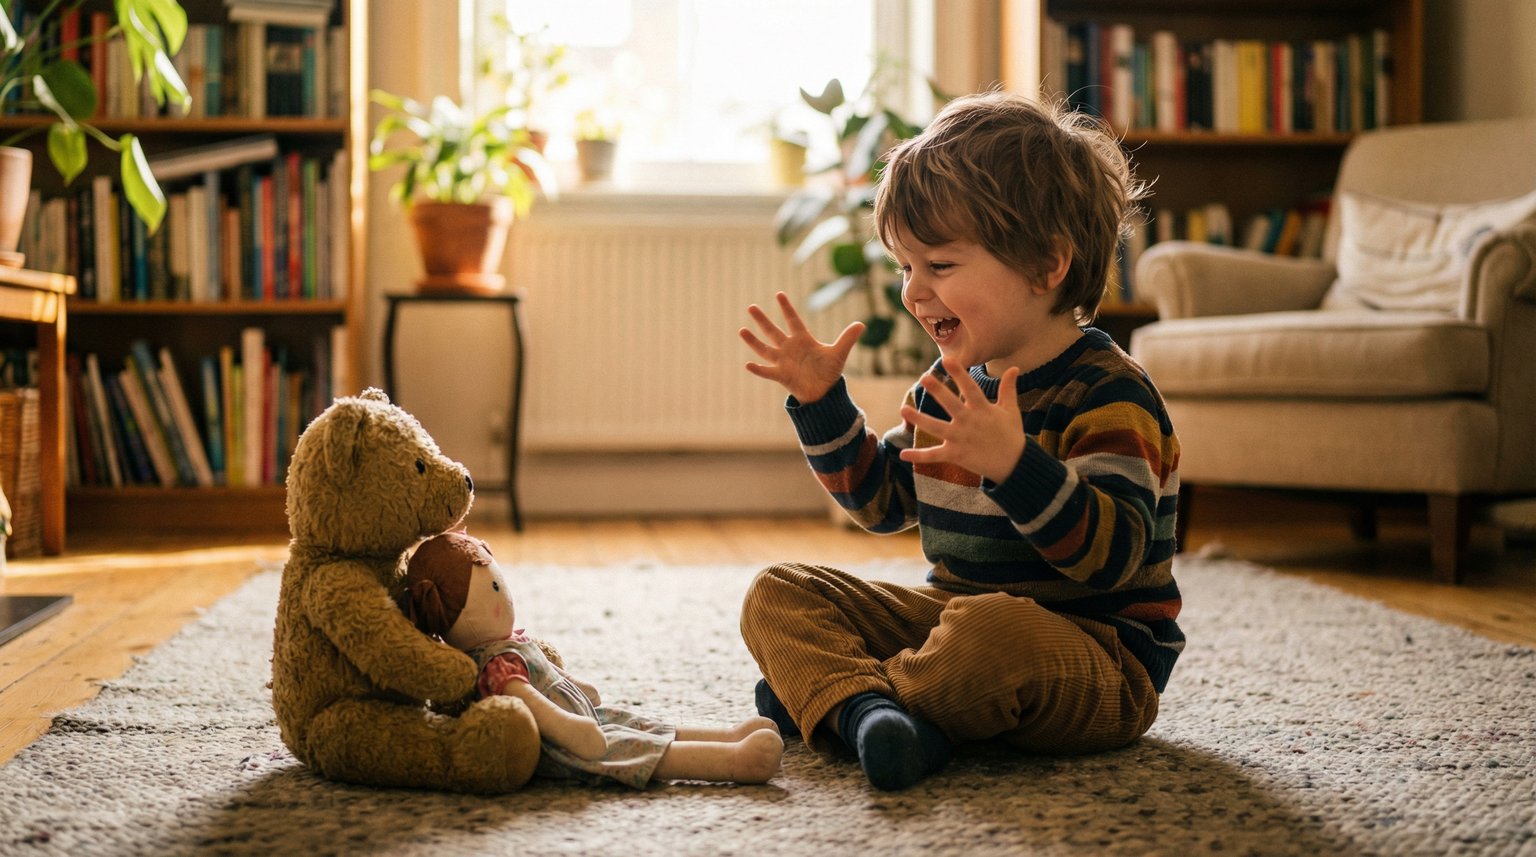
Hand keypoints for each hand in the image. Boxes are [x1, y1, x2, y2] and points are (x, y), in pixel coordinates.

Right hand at [740, 292, 863, 403]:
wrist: (823, 392)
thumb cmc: (829, 371)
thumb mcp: (839, 354)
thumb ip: (847, 338)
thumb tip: (862, 324)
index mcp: (803, 340)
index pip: (793, 320)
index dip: (787, 308)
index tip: (779, 294)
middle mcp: (790, 348)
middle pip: (773, 331)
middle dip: (762, 320)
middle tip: (751, 307)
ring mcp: (783, 362)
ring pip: (765, 349)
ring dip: (753, 341)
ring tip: (741, 330)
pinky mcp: (781, 376)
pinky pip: (767, 372)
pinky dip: (758, 369)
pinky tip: (747, 364)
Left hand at [898, 358, 1024, 483]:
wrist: (1015, 464)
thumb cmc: (1011, 434)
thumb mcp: (1011, 410)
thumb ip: (1008, 389)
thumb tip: (1014, 368)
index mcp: (983, 409)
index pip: (970, 388)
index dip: (959, 374)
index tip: (948, 359)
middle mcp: (970, 423)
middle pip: (951, 405)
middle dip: (938, 391)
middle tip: (924, 378)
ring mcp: (961, 439)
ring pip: (937, 428)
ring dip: (920, 419)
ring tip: (903, 410)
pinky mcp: (956, 455)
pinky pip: (935, 456)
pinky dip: (919, 456)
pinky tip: (902, 454)